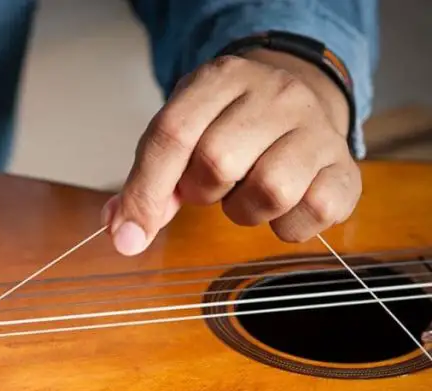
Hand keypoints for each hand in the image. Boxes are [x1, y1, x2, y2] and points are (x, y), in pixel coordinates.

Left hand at [104, 49, 360, 254]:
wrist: (299, 102)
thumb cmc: (227, 126)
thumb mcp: (182, 133)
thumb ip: (148, 179)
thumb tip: (121, 231)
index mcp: (222, 79)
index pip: (173, 134)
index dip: (145, 192)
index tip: (127, 234)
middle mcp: (276, 94)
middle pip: (218, 162)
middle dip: (201, 191)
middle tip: (210, 186)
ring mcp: (317, 128)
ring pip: (271, 190)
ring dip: (244, 211)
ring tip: (245, 193)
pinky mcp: (344, 166)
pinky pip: (314, 211)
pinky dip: (287, 226)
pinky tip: (281, 208)